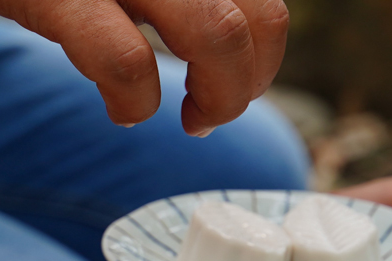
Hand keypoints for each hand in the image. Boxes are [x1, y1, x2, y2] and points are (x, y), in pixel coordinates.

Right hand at [0, 0, 288, 135]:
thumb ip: (189, 9)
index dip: (264, 64)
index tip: (236, 91)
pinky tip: (123, 111)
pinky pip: (126, 60)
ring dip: (217, 99)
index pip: (268, 11)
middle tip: (208, 115)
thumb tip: (240, 67)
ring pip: (216, 34)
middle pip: (259, 22)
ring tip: (190, 120)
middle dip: (245, 89)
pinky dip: (135, 103)